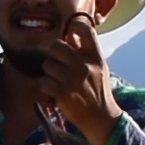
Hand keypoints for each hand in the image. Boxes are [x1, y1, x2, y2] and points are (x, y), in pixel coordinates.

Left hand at [38, 12, 122, 144]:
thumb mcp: (99, 69)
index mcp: (95, 58)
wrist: (100, 118)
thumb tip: (69, 37)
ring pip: (47, 65)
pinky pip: (44, 81)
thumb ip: (85, 53)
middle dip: (52, 53)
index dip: (74, 26)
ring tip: (57, 79)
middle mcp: (84, 66)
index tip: (69, 31)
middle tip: (55, 60)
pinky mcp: (62, 93)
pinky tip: (54, 89)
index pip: (86, 31)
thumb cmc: (98, 91)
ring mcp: (72, 80)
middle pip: (56, 46)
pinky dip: (46, 86)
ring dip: (49, 72)